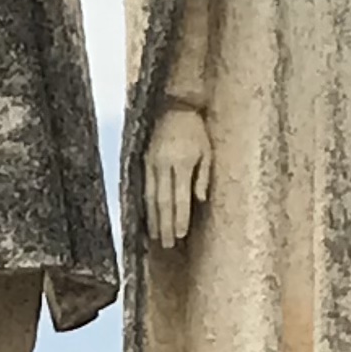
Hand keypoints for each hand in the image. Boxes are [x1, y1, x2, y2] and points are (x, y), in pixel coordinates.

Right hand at [143, 101, 211, 248]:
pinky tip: (147, 218)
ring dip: (153, 219)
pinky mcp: (143, 162)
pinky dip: (145, 206)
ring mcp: (151, 164)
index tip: (180, 235)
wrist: (174, 107)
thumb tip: (200, 201)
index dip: (180, 217)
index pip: (180, 197)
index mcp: (181, 163)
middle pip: (163, 201)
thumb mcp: (207, 151)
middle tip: (167, 244)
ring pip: (150, 197)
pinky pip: (144, 188)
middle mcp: (163, 165)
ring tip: (155, 237)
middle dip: (165, 225)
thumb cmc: (195, 131)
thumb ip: (203, 176)